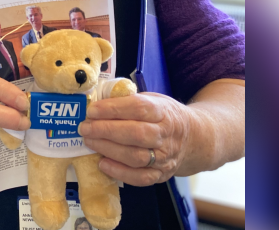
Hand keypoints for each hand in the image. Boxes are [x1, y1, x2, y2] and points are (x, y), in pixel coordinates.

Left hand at [78, 92, 195, 185]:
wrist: (193, 138)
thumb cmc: (164, 116)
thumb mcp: (153, 100)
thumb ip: (129, 100)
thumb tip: (98, 101)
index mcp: (164, 112)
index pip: (138, 108)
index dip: (113, 109)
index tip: (92, 110)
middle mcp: (166, 135)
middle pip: (135, 134)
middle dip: (105, 130)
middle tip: (85, 127)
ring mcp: (165, 157)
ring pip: (135, 157)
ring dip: (108, 149)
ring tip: (89, 141)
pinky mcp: (161, 174)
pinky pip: (140, 178)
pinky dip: (119, 172)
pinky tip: (102, 163)